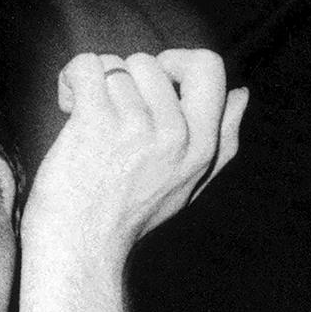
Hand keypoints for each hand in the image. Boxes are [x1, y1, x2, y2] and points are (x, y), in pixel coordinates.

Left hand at [23, 48, 247, 272]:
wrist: (80, 248)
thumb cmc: (127, 218)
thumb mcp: (189, 185)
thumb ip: (221, 141)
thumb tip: (241, 93)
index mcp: (202, 146)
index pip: (209, 68)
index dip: (175, 63)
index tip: (151, 87)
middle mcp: (175, 135)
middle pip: (153, 62)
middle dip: (126, 77)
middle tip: (112, 107)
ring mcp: (137, 128)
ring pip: (115, 66)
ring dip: (95, 89)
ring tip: (88, 124)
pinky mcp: (96, 123)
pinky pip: (88, 66)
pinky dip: (71, 79)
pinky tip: (69, 103)